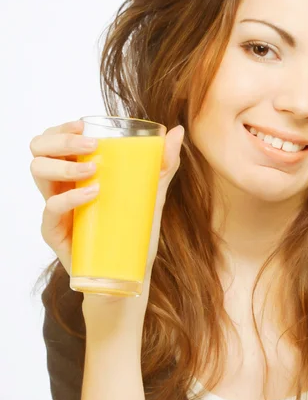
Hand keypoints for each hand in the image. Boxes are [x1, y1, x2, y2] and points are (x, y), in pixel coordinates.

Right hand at [30, 118, 184, 332]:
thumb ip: (163, 166)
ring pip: (38, 173)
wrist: (129, 276)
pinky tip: (92, 193)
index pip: (56, 140)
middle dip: (60, 140)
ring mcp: (58, 209)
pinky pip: (50, 210)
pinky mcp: (57, 233)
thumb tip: (177, 131)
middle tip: (89, 144)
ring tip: (93, 168)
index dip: (62, 127)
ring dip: (62, 165)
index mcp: (79, 172)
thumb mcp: (152, 196)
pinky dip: (69, 198)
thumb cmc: (135, 233)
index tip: (84, 123)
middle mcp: (63, 186)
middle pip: (39, 150)